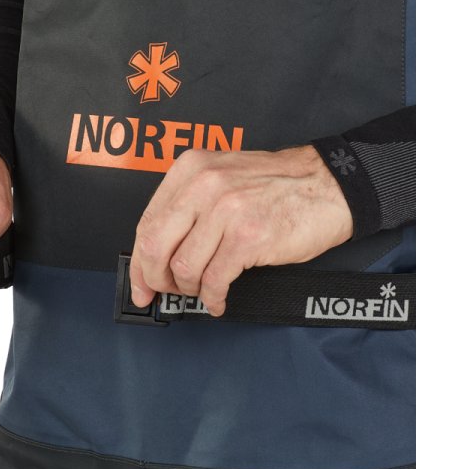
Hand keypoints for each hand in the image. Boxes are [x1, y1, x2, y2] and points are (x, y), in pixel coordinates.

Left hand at [129, 146, 352, 316]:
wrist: (329, 185)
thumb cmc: (278, 185)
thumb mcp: (223, 176)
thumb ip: (190, 205)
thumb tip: (159, 251)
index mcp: (191, 169)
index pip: (147, 222)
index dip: (139, 261)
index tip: (140, 282)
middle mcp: (204, 185)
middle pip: (155, 246)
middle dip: (155, 279)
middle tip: (167, 292)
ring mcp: (226, 210)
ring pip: (183, 267)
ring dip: (190, 289)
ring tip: (203, 291)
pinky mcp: (247, 237)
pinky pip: (214, 280)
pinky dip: (213, 298)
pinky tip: (218, 299)